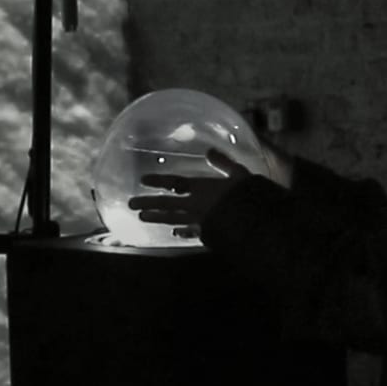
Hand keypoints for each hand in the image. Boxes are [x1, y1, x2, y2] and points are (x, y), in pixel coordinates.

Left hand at [129, 148, 254, 238]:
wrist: (256, 224)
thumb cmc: (248, 196)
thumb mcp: (239, 174)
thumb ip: (223, 163)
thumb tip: (210, 150)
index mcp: (202, 188)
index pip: (175, 182)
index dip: (158, 180)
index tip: (143, 180)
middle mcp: (196, 205)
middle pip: (167, 203)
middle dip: (148, 202)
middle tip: (131, 204)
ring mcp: (199, 221)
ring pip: (173, 218)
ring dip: (157, 217)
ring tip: (142, 218)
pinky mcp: (207, 235)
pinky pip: (191, 233)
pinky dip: (182, 233)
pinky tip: (175, 234)